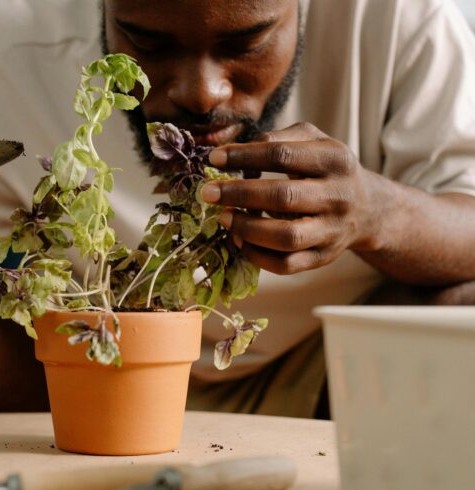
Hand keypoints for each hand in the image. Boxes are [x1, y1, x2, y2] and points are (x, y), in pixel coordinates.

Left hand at [201, 122, 380, 274]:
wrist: (367, 208)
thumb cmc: (324, 169)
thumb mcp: (312, 141)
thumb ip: (277, 139)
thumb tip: (230, 152)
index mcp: (335, 160)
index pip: (282, 155)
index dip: (244, 156)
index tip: (213, 159)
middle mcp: (338, 196)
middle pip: (283, 197)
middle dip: (239, 194)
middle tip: (207, 192)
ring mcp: (333, 231)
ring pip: (286, 237)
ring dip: (246, 228)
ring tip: (223, 218)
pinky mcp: (323, 258)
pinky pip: (286, 265)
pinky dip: (256, 255)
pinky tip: (239, 239)